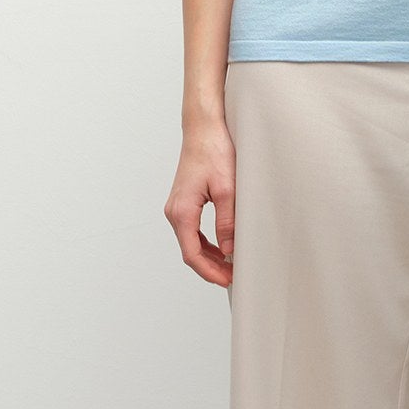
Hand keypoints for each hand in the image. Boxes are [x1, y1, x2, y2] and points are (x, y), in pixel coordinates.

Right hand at [165, 119, 235, 286]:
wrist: (204, 128)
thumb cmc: (214, 152)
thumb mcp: (227, 189)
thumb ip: (227, 222)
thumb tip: (229, 249)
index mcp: (182, 211)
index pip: (192, 254)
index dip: (209, 272)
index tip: (227, 280)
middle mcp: (174, 211)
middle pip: (189, 251)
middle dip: (211, 268)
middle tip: (233, 276)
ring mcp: (177, 207)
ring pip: (190, 242)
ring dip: (209, 257)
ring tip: (230, 266)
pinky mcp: (184, 202)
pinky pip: (192, 231)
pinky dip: (206, 243)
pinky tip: (222, 248)